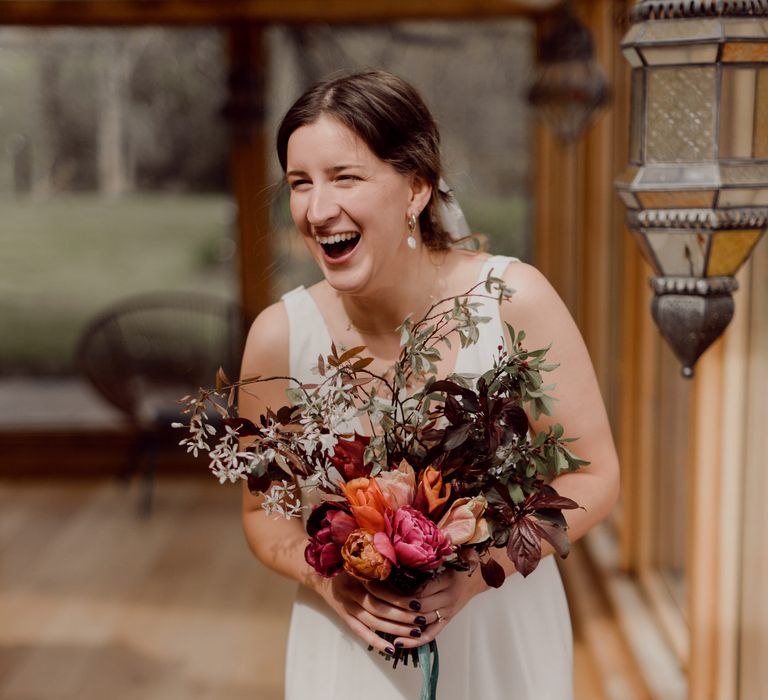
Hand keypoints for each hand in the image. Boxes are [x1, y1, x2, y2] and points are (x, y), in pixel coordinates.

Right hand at [315, 572, 433, 655]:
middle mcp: (352, 592)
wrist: (321, 576)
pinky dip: (376, 641)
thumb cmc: (347, 565)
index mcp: (358, 576)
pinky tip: (391, 649)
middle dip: (402, 616)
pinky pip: (361, 632)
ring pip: (373, 622)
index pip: (382, 591)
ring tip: (413, 633)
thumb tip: (408, 574)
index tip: (418, 602)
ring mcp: (347, 607)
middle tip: (421, 620)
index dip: (400, 598)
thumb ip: (379, 567)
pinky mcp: (345, 618)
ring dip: (394, 629)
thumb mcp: (361, 561)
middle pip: (379, 608)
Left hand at [363, 569, 488, 649]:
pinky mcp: (446, 621)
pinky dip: (415, 641)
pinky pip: (430, 635)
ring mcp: (447, 612)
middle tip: (380, 606)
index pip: (423, 589)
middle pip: (421, 606)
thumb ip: (427, 562)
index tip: (386, 589)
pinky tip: (399, 643)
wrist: (477, 577)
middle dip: (401, 607)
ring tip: (383, 625)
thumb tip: (402, 560)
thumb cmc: (457, 565)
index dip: (405, 591)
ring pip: (424, 622)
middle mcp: (448, 598)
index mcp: (447, 580)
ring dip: (404, 624)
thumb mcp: (445, 560)